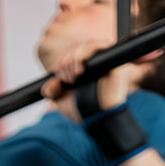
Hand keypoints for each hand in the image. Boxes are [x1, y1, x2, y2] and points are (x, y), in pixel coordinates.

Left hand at [41, 40, 160, 117]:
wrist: (97, 119)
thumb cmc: (83, 112)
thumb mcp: (61, 101)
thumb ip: (51, 91)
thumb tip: (50, 85)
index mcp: (84, 69)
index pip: (70, 53)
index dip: (60, 63)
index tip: (60, 80)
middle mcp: (96, 63)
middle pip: (76, 47)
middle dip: (65, 63)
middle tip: (68, 80)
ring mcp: (106, 60)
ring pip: (85, 45)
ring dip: (72, 59)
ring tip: (74, 77)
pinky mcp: (114, 60)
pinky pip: (98, 45)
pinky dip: (84, 53)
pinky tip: (80, 69)